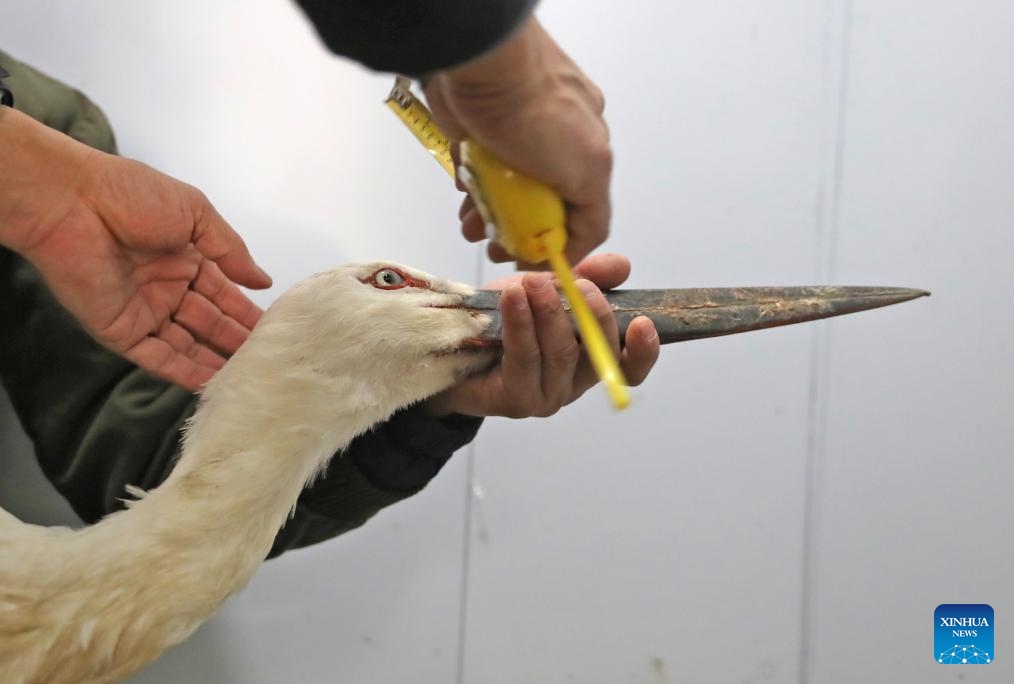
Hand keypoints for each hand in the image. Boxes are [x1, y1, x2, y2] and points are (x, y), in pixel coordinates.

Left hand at [0, 110, 271, 390]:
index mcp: (185, 257)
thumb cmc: (133, 197)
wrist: (71, 203)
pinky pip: (157, 357)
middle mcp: (166, 287)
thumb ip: (231, 250)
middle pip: (208, 322)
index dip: (246, 312)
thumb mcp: (196, 213)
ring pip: (186, 344)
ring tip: (248, 377)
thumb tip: (262, 281)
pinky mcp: (120, 332)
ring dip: (215, 361)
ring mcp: (143, 312)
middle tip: (268, 360)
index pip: (222, 293)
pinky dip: (183, 371)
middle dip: (236, 340)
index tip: (274, 331)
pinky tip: (211, 383)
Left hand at [424, 16, 611, 266]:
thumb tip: (574, 249)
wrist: (483, 64)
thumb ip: (590, 217)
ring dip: (492, 216)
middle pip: (540, 204)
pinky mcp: (481, 130)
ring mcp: (516, 136)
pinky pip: (480, 171)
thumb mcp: (587, 170)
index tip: (534, 263)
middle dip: (519, 232)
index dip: (560, 244)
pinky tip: (466, 200)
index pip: (582, 212)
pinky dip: (474, 189)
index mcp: (589, 150)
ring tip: (472, 229)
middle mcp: (556, 143)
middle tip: (496, 249)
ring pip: (506, 191)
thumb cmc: (538, 115)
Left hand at [424, 254, 658, 417]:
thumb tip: (620, 265)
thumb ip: (585, 278)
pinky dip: (521, 324)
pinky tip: (512, 298)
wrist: (449, 349)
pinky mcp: (515, 400)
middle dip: (590, 314)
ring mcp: (545, 397)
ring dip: (550, 313)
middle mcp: (572, 385)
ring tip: (534, 281)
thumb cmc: (503, 322)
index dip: (643, 351)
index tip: (644, 322)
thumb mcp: (547, 290)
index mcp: (588, 362)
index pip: (629, 368)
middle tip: (576, 282)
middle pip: (597, 356)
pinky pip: (524, 359)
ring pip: (561, 355)